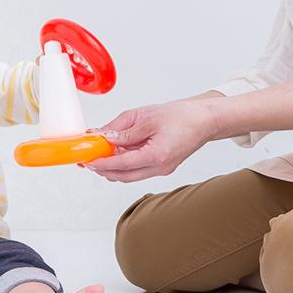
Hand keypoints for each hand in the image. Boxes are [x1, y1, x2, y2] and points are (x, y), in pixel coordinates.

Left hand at [86, 96, 221, 182]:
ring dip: (113, 167)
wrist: (205, 120)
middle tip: (89, 158)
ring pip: (130, 175)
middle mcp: (159, 168)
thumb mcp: (146, 117)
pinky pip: (138, 169)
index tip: (88, 160)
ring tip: (101, 153)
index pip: (121, 165)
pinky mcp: (162, 166)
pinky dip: (125, 163)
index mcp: (157, 156)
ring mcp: (162, 169)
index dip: (101, 163)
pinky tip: (117, 152)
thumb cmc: (182, 115)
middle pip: (123, 176)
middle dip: (104, 169)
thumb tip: (104, 137)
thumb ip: (123, 130)